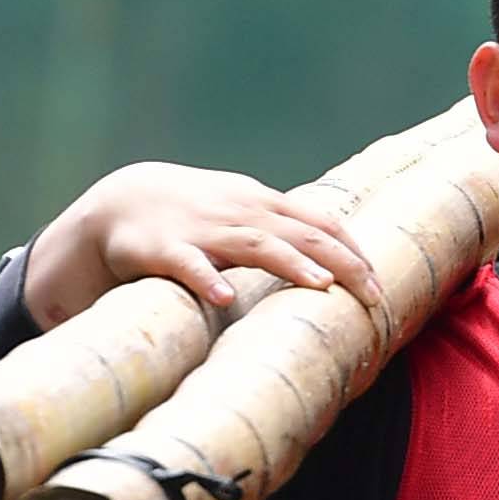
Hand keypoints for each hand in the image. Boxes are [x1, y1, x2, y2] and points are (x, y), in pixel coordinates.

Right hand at [25, 164, 385, 329]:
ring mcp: (202, 229)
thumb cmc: (192, 213)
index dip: (353, 250)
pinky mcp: (162, 249)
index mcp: (262, 204)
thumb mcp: (242, 212)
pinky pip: (186, 265)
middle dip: (341, 262)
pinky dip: (204, 279)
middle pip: (300, 233)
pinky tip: (221, 297)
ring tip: (321, 286)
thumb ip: (283, 229)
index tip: (380, 282)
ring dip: (290, 263)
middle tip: (373, 295)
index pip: (320, 222)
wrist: (119, 202)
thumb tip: (337, 256)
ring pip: (254, 243)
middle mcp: (239, 212)